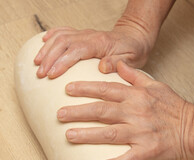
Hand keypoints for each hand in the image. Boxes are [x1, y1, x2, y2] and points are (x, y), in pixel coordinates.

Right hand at [34, 21, 154, 78]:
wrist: (135, 37)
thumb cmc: (133, 50)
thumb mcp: (131, 59)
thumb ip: (117, 63)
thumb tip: (102, 68)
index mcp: (100, 43)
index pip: (75, 51)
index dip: (61, 62)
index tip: (51, 74)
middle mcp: (89, 36)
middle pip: (63, 43)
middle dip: (49, 58)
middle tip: (40, 73)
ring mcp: (84, 33)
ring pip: (60, 37)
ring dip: (47, 49)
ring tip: (37, 62)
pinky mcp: (82, 34)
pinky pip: (64, 31)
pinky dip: (52, 35)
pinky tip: (44, 41)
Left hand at [57, 61, 193, 159]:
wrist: (193, 127)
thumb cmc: (172, 106)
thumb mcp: (155, 84)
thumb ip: (134, 75)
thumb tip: (117, 63)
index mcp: (136, 96)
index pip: (106, 89)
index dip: (86, 88)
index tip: (67, 89)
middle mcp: (136, 112)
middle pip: (103, 110)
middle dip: (79, 112)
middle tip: (60, 114)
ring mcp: (142, 132)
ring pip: (110, 133)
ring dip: (88, 135)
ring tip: (69, 136)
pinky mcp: (149, 150)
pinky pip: (130, 158)